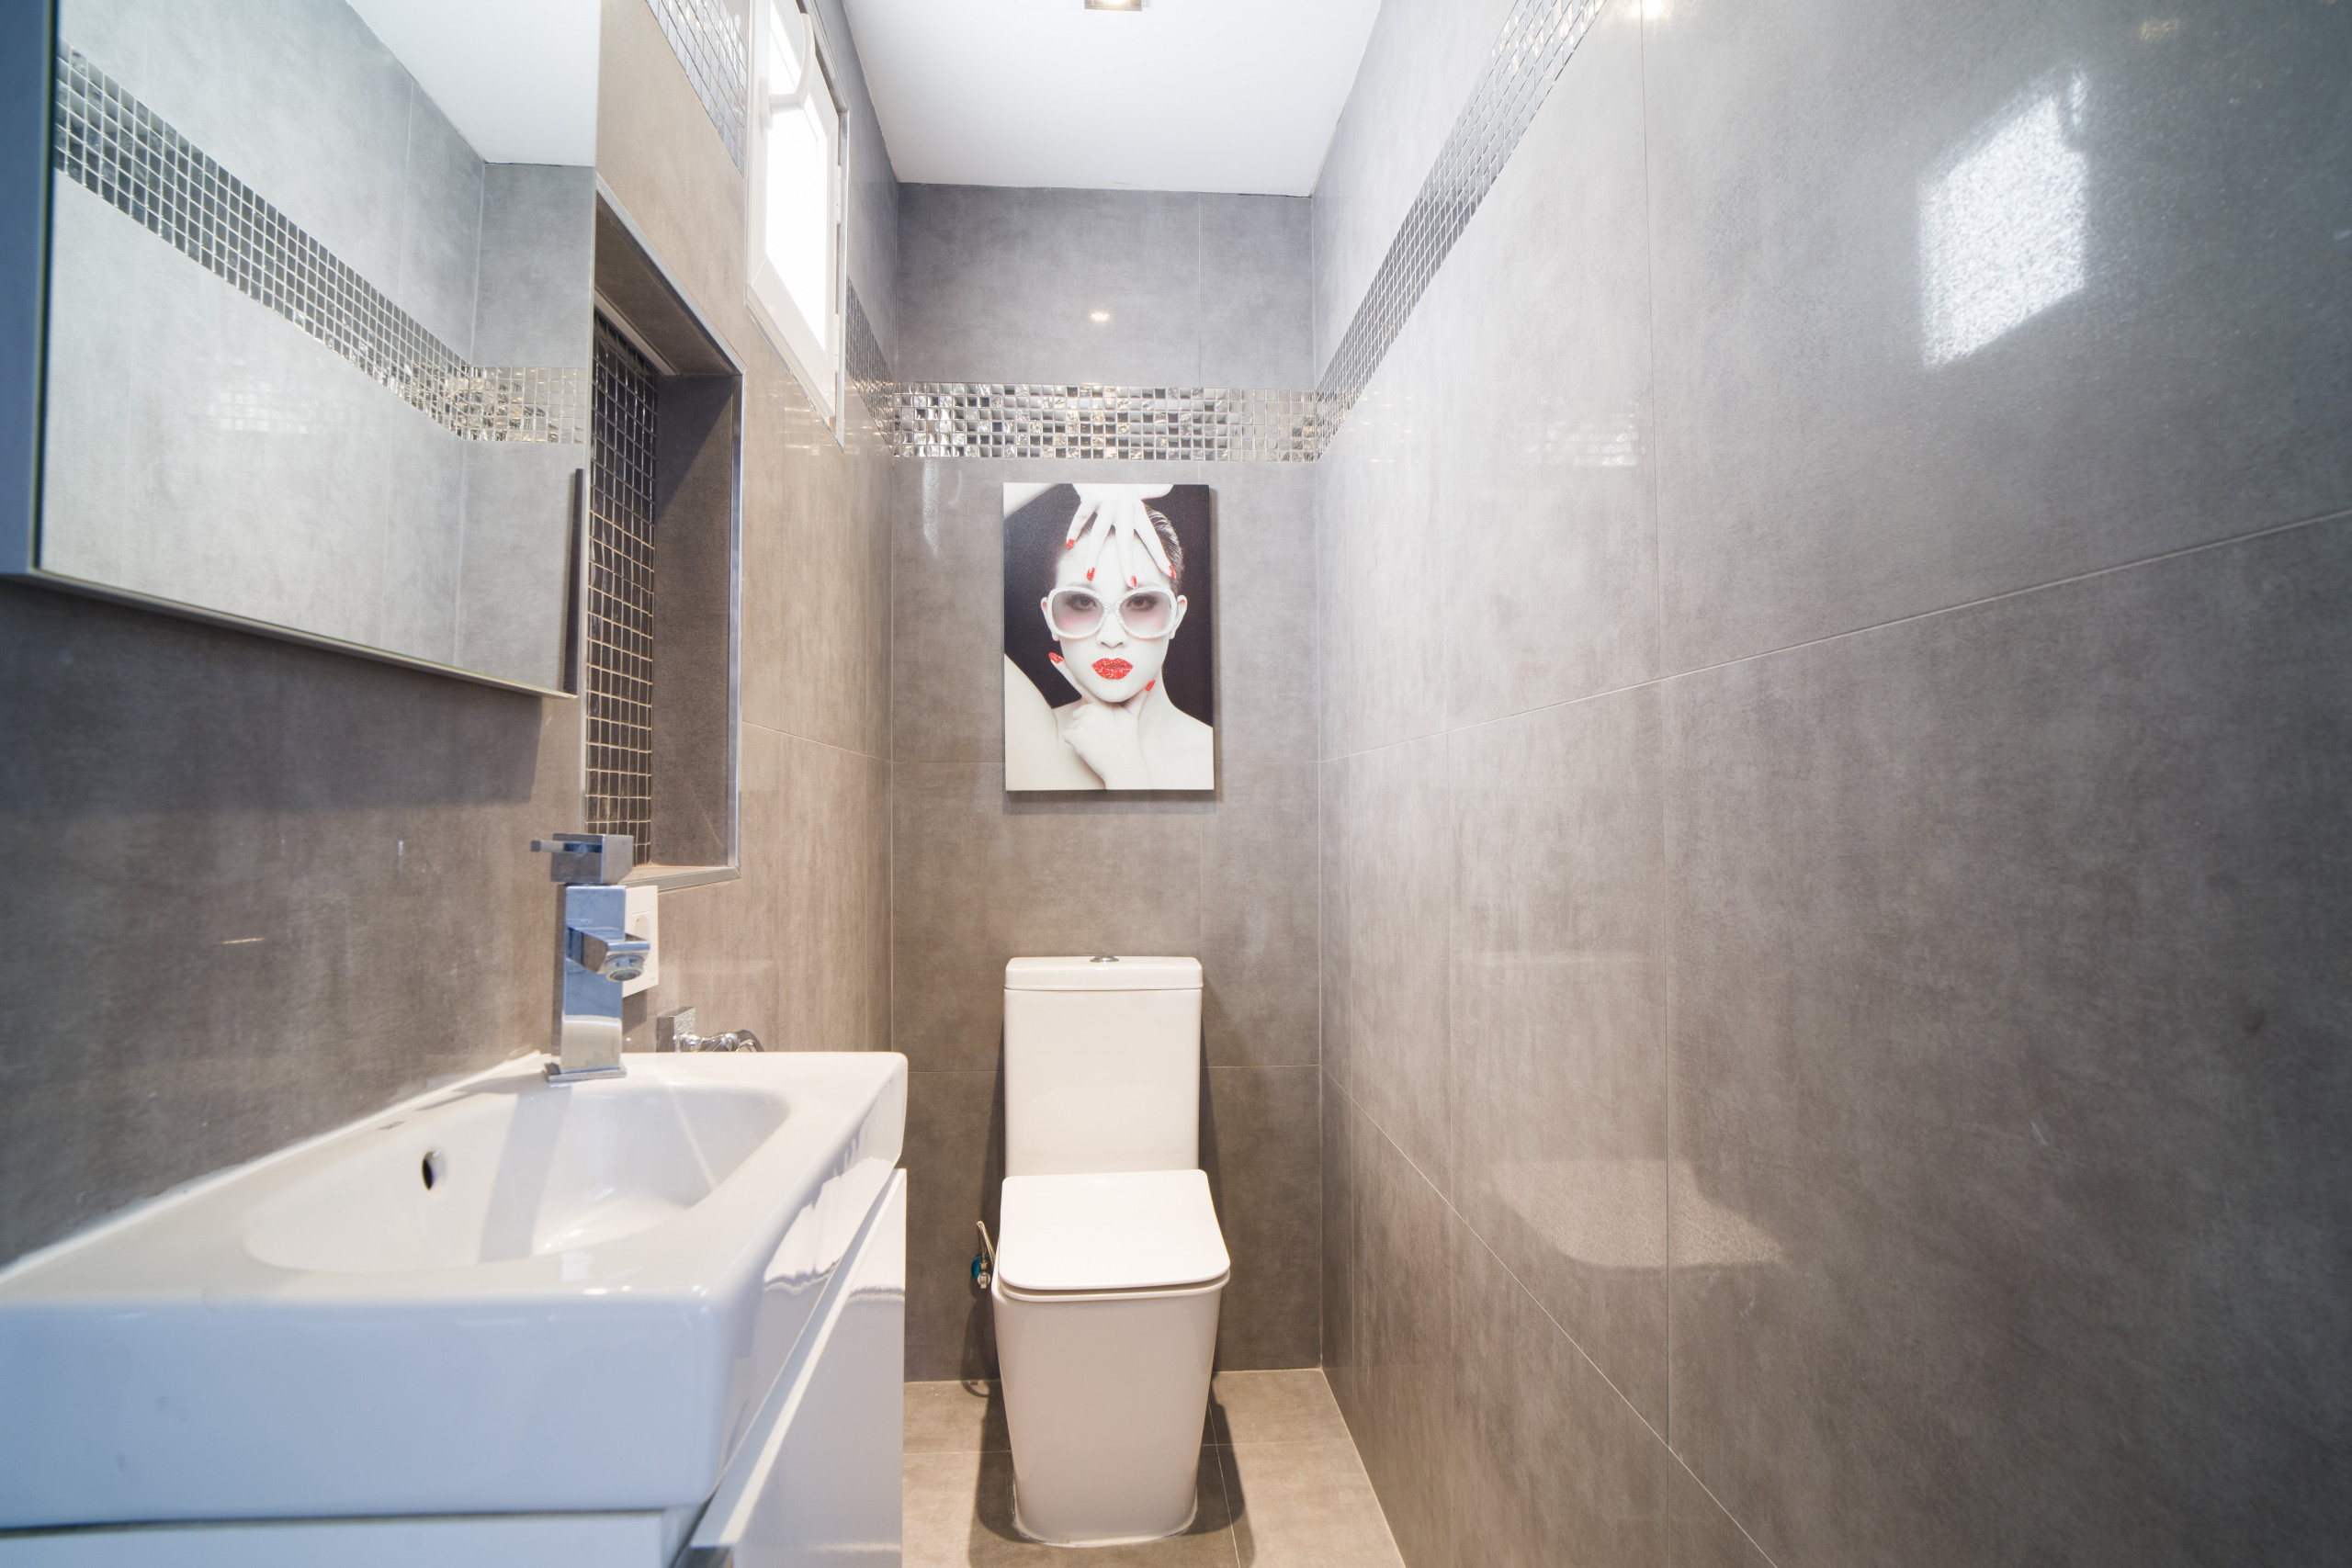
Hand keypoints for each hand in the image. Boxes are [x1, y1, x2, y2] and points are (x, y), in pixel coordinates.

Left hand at [1049, 657, 1153, 788]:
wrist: (1123, 765)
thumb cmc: (1127, 740)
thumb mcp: (1132, 717)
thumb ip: (1137, 698)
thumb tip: (1151, 681)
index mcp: (1102, 704)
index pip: (1082, 685)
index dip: (1066, 671)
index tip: (1053, 658)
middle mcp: (1091, 711)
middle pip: (1080, 712)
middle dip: (1088, 722)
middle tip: (1103, 734)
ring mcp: (1082, 724)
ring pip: (1074, 724)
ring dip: (1082, 733)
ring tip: (1097, 741)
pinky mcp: (1075, 736)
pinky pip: (1069, 736)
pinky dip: (1075, 743)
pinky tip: (1089, 747)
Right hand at [1066, 485, 1175, 579]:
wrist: (1102, 459)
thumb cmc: (1119, 476)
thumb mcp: (1138, 483)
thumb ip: (1153, 488)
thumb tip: (1170, 483)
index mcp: (1137, 509)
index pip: (1150, 536)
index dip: (1160, 555)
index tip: (1170, 573)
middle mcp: (1124, 506)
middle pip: (1125, 541)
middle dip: (1128, 564)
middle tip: (1131, 583)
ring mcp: (1107, 501)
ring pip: (1099, 533)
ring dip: (1093, 555)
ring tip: (1090, 574)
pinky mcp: (1091, 495)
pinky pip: (1081, 517)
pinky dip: (1074, 530)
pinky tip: (1069, 544)